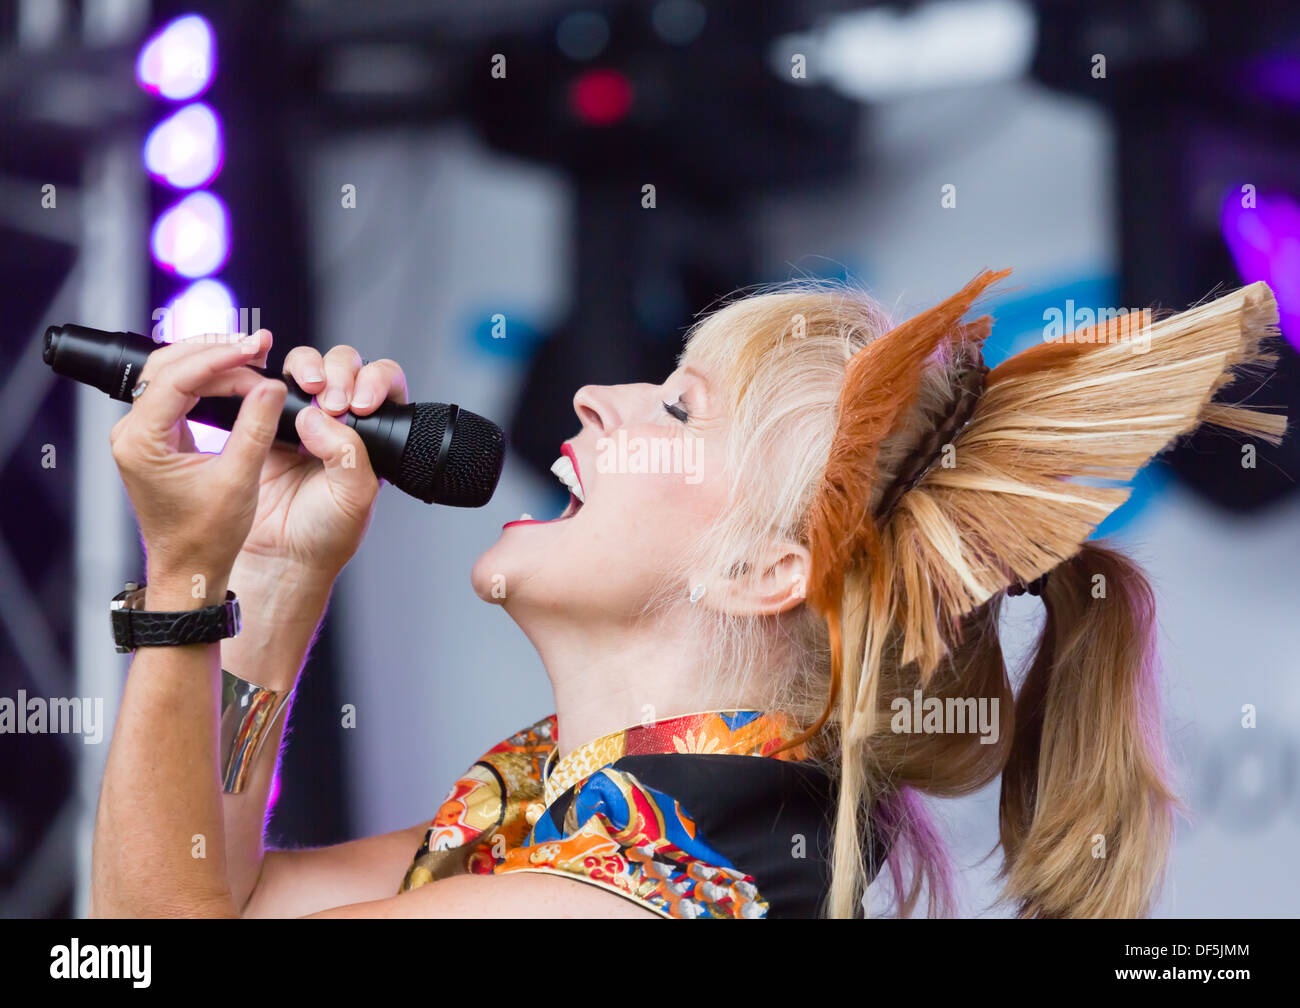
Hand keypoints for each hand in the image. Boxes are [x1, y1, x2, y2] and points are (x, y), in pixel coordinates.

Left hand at [110, 330, 285, 604]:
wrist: (192, 568)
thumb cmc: (208, 537)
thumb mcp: (239, 479)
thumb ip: (255, 428)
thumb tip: (271, 387)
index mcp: (142, 442)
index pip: (177, 378)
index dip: (220, 357)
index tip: (255, 348)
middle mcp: (134, 432)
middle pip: (168, 365)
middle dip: (216, 350)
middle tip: (258, 344)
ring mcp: (143, 433)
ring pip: (172, 373)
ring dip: (214, 361)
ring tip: (254, 357)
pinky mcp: (159, 437)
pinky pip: (179, 392)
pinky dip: (210, 380)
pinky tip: (239, 378)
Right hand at [232, 340, 407, 581]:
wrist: (279, 556)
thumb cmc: (326, 533)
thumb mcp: (354, 496)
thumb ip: (347, 454)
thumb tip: (318, 415)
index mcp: (373, 434)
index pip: (384, 384)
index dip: (376, 381)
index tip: (362, 404)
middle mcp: (341, 419)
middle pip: (346, 365)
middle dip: (342, 373)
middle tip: (335, 404)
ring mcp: (302, 417)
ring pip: (308, 366)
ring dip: (309, 368)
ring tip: (309, 392)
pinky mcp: (265, 420)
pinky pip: (267, 386)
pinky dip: (270, 381)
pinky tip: (273, 397)